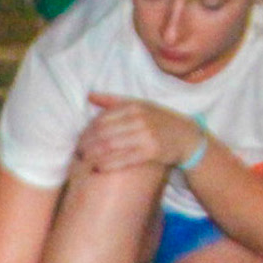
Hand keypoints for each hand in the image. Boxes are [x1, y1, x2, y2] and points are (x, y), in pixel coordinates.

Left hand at [77, 94, 204, 172]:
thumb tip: (89, 95)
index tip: (78, 140)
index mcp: (134, 106)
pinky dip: (108, 164)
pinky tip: (98, 167)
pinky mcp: (152, 151)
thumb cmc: (158, 121)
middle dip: (87, 144)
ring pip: (111, 146)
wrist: (186, 137)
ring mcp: (146, 135)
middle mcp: (139, 119)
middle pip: (103, 132)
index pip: (102, 118)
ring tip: (83, 161)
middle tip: (77, 153)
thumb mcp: (139, 105)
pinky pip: (124, 159)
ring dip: (93, 155)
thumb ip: (113, 101)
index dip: (87, 130)